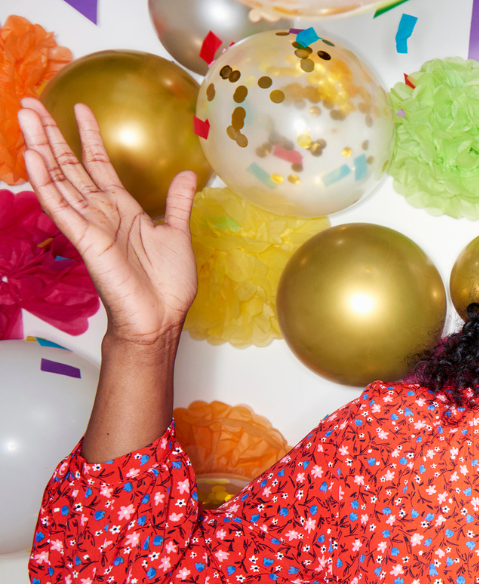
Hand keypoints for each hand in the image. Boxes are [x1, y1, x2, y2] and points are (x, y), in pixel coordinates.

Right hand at [17, 98, 197, 345]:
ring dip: (40, 148)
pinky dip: (46, 183)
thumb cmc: (166, 285)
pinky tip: (33, 159)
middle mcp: (101, 212)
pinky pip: (61, 208)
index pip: (98, 164)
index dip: (88, 136)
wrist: (160, 318)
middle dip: (50, 134)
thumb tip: (185, 174)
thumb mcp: (177, 233)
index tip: (80, 107)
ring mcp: (90, 224)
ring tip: (25, 117)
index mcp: (121, 208)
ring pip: (58, 179)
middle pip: (69, 165)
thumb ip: (178, 203)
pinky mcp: (85, 240)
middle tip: (30, 102)